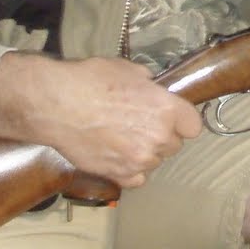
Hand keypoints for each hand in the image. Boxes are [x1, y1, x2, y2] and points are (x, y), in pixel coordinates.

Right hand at [0, 52, 202, 186]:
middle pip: (174, 145)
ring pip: (155, 161)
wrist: (56, 104)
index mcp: (166, 109)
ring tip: (123, 138)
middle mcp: (158, 137)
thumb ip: (149, 84)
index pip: (193, 125)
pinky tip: (117, 156)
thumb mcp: (128, 69)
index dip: (183, 120)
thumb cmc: (90, 81)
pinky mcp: (119, 174)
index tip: (172, 117)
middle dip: (162, 136)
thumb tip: (152, 89)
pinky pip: (137, 179)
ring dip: (144, 152)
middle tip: (140, 125)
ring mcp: (139, 159)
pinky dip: (130, 170)